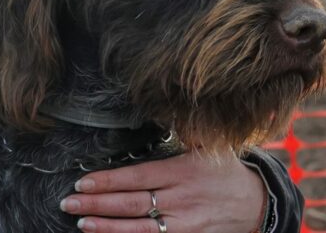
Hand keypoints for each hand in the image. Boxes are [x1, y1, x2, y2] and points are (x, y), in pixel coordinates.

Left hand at [59, 150, 265, 232]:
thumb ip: (178, 131)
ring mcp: (184, 225)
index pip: (136, 177)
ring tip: (82, 223)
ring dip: (108, 227)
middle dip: (97, 204)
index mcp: (181, 171)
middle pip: (132, 204)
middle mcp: (180, 199)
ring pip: (140, 229)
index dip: (108, 181)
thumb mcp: (205, 145)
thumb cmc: (223, 170)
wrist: (257, 203)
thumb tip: (153, 105)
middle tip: (68, 203)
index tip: (82, 182)